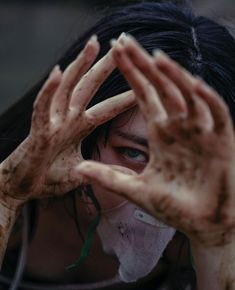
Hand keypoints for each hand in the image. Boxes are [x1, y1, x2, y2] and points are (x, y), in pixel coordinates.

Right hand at [0, 35, 134, 204]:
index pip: (107, 109)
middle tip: (122, 46)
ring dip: (80, 66)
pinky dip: (49, 90)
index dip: (125, 97)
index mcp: (79, 127)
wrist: (23, 187)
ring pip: (67, 88)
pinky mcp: (38, 130)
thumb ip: (105, 169)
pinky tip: (58, 73)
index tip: (142, 83)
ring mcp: (53, 122)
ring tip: (94, 45)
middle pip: (90, 87)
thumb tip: (129, 171)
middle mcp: (67, 119)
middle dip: (106, 66)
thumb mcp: (82, 171)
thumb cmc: (48, 177)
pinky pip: (43, 107)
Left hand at [77, 35, 234, 246]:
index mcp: (161, 134)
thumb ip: (109, 178)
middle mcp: (179, 127)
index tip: (115, 53)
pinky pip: (216, 114)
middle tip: (124, 40)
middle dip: (143, 65)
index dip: (130, 74)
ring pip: (187, 95)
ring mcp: (201, 131)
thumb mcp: (136, 190)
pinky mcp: (221, 140)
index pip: (143, 96)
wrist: (203, 224)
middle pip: (161, 88)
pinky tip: (192, 85)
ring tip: (153, 57)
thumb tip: (78, 169)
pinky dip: (206, 100)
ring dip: (172, 76)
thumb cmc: (174, 207)